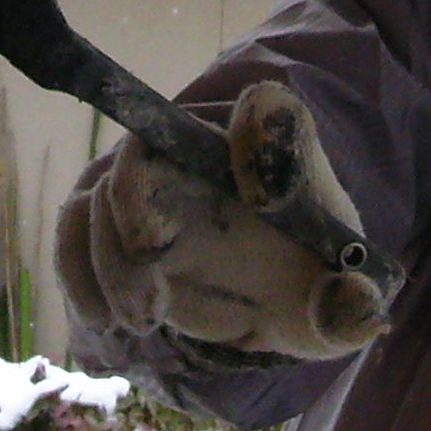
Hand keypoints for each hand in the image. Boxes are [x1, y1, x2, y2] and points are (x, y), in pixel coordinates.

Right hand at [53, 81, 391, 364]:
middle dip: (131, 210)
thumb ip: (350, 308)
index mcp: (279, 150)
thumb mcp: (342, 306)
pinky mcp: (116, 223)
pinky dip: (77, 273)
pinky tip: (104, 320)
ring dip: (106, 262)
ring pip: (100, 195)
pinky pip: (75, 229)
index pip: (268, 111)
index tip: (261, 202)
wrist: (286, 299)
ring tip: (144, 320)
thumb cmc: (318, 290)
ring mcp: (157, 185)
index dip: (257, 136)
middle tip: (152, 283)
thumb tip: (354, 304)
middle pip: (149, 150)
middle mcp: (208, 152)